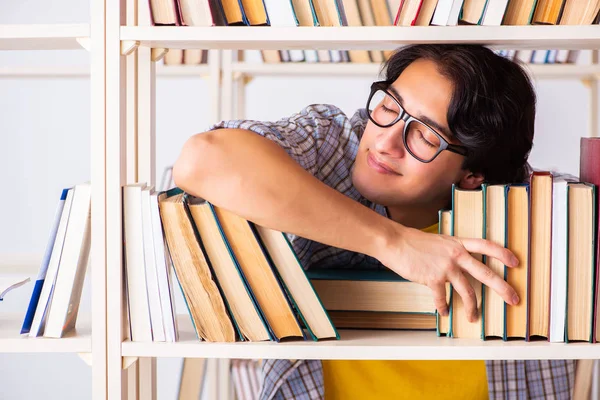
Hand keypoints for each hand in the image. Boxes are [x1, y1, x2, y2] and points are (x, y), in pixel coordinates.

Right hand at [376, 224, 519, 321]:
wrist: (395, 242)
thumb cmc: (413, 242)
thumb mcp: (438, 241)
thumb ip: (451, 250)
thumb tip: (459, 263)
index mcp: (458, 243)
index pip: (486, 246)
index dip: (502, 253)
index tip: (516, 262)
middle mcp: (455, 255)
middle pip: (485, 273)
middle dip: (503, 288)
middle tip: (514, 299)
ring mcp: (445, 267)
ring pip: (467, 291)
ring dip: (473, 308)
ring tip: (474, 318)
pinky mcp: (432, 278)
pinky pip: (442, 298)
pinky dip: (443, 307)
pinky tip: (444, 312)